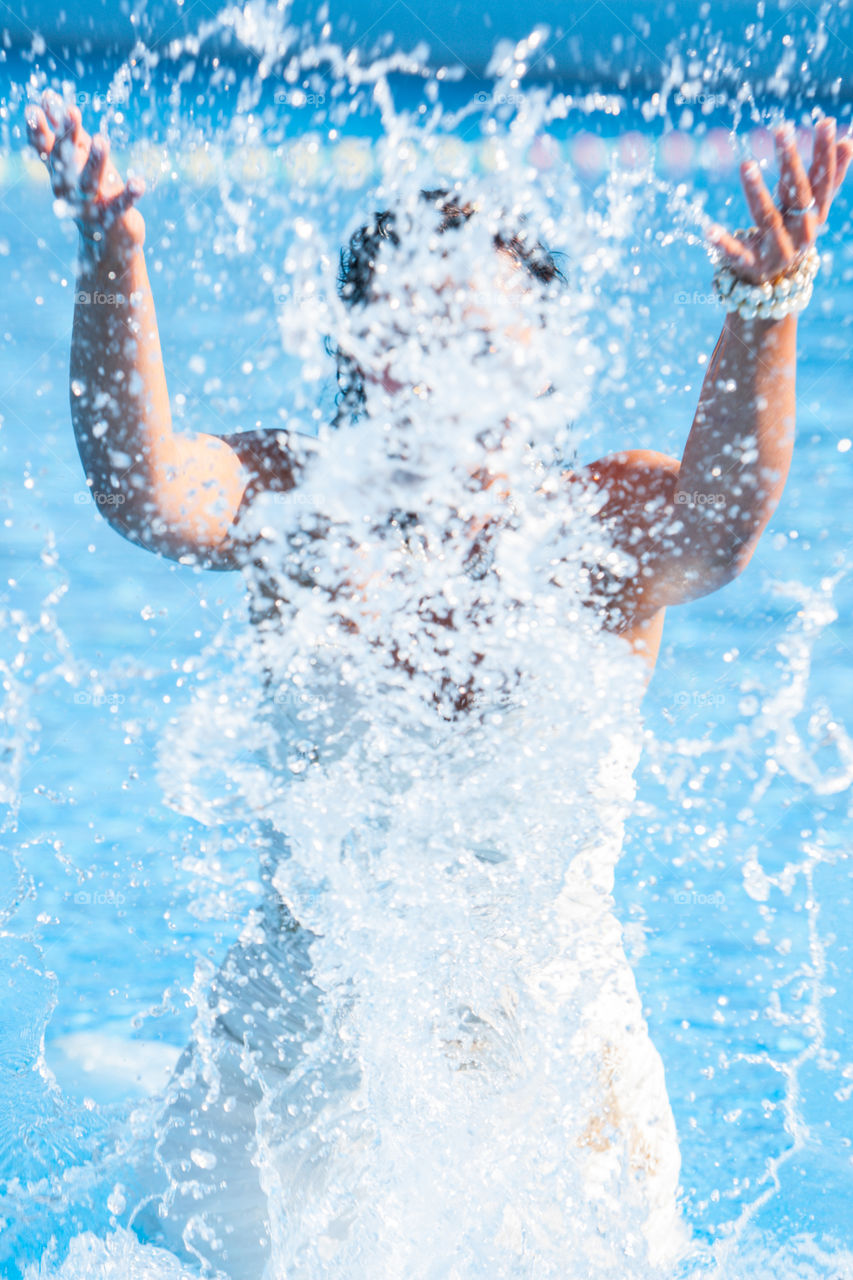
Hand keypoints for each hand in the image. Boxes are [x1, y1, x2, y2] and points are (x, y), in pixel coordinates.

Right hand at [25, 89, 145, 260]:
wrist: (106, 242)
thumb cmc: (90, 192)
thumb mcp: (76, 161)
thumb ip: (65, 132)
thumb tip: (47, 95)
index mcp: (59, 174)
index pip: (46, 149)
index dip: (38, 131)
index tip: (34, 109)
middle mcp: (69, 190)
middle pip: (66, 161)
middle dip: (67, 136)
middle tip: (71, 110)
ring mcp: (90, 205)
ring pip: (90, 182)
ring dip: (95, 161)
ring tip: (101, 139)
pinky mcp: (113, 219)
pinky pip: (121, 205)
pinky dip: (130, 194)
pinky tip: (139, 182)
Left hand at [706, 118, 852, 285]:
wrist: (776, 285)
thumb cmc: (792, 234)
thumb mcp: (810, 208)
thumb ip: (829, 176)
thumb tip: (849, 139)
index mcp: (815, 215)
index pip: (823, 180)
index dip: (825, 152)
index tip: (825, 121)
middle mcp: (801, 233)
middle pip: (797, 194)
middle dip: (791, 162)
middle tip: (781, 129)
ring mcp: (777, 250)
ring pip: (767, 218)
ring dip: (757, 191)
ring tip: (746, 164)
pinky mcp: (751, 265)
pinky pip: (736, 252)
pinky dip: (723, 243)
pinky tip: (708, 229)